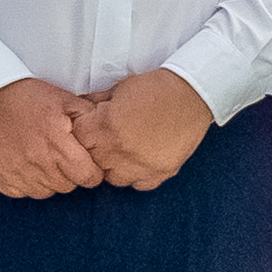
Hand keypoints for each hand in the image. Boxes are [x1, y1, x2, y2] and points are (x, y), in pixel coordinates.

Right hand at [0, 79, 102, 198]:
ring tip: (42, 157)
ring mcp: (17, 172)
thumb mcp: (64, 99)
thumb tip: (107, 132)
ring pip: (46, 191)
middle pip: (68, 186)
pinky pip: (22, 192)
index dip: (91, 171)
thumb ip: (88, 118)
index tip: (86, 163)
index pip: (88, 177)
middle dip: (70, 173)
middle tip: (61, 155)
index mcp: (57, 144)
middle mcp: (38, 162)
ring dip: (48, 179)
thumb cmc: (26, 97)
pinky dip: (27, 182)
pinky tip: (25, 164)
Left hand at [85, 68, 215, 189]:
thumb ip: (98, 102)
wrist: (193, 93)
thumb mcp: (121, 88)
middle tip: (108, 137)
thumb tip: (81, 107)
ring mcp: (141, 164)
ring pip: (113, 178)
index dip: (83, 131)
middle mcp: (120, 149)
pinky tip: (142, 160)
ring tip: (125, 150)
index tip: (90, 127)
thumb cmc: (158, 87)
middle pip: (92, 161)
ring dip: (115, 166)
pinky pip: (139, 184)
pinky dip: (138, 175)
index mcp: (107, 125)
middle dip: (96, 149)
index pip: (78, 138)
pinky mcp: (161, 172)